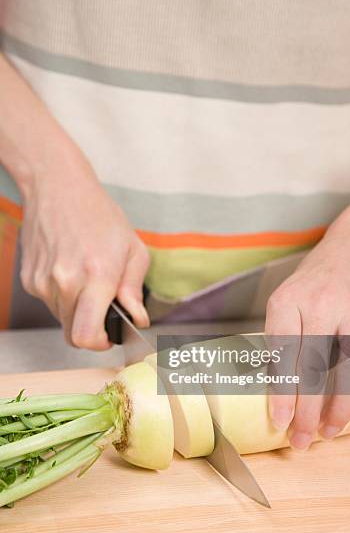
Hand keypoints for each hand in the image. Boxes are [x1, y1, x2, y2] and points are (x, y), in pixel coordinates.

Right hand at [20, 156, 149, 349]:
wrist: (58, 188)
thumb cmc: (100, 216)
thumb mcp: (133, 248)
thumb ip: (134, 289)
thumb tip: (137, 318)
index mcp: (97, 276)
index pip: (87, 335)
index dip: (99, 344)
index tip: (109, 337)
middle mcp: (66, 282)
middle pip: (73, 333)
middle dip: (91, 328)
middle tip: (102, 309)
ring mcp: (43, 282)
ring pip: (61, 318)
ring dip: (76, 310)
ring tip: (86, 280)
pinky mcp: (29, 279)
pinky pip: (49, 302)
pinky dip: (62, 296)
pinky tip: (70, 270)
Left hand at [266, 158, 349, 449]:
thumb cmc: (317, 280)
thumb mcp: (287, 296)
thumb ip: (280, 336)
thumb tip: (274, 388)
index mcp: (291, 299)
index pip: (283, 351)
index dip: (281, 391)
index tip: (278, 421)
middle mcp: (325, 306)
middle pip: (315, 368)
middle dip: (307, 411)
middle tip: (300, 441)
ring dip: (338, 411)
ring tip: (327, 434)